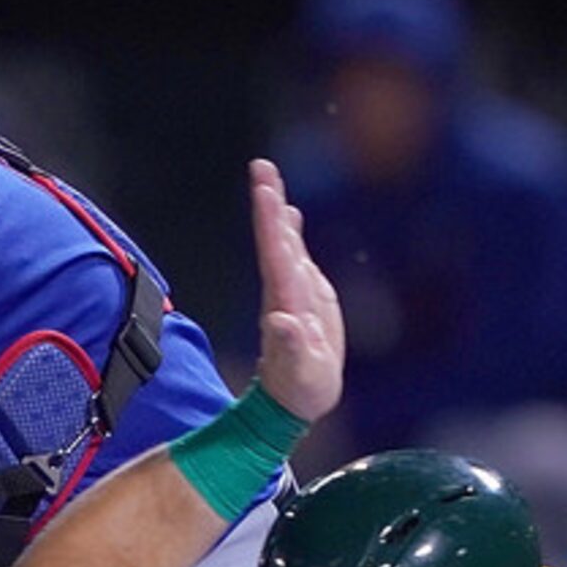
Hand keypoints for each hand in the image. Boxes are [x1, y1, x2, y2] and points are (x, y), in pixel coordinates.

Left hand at [248, 158, 343, 422]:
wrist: (295, 400)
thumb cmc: (300, 389)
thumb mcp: (301, 372)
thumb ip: (291, 346)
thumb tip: (282, 321)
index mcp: (285, 301)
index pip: (275, 252)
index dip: (270, 220)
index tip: (263, 189)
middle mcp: (285, 290)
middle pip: (276, 239)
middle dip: (269, 204)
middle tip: (261, 167)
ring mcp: (294, 291)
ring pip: (284, 243)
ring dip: (277, 211)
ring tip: (271, 180)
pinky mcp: (305, 296)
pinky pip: (297, 256)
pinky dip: (292, 233)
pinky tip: (291, 215)